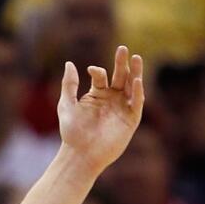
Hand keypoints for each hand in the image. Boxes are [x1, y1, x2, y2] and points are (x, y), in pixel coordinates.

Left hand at [58, 45, 144, 174]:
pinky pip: (137, 102)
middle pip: (120, 77)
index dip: (97, 71)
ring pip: (132, 86)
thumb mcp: (66, 105)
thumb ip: (69, 84)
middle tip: (122, 49)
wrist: (81, 154)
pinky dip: (138, 92)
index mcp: (96, 95)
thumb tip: (69, 62)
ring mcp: (122, 108)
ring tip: (136, 58)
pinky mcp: (131, 119)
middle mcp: (111, 99)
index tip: (91, 71)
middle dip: (122, 63)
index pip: (101, 76)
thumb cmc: (71, 132)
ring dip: (135, 73)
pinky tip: (137, 81)